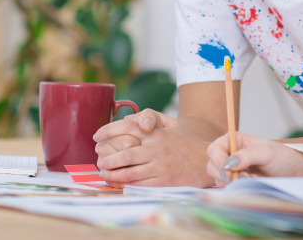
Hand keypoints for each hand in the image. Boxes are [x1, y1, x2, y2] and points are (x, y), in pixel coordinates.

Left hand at [93, 109, 215, 186]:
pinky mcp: (163, 182)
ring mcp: (160, 167)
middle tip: (99, 159)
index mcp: (157, 133)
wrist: (205, 161)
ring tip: (103, 172)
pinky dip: (123, 185)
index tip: (96, 136)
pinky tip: (116, 183)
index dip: (109, 131)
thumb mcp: (172, 124)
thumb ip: (151, 118)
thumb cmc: (186, 142)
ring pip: (128, 172)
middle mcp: (157, 150)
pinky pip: (138, 185)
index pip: (128, 128)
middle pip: (124, 154)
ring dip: (111, 173)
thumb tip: (128, 119)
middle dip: (107, 157)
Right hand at [206, 132, 302, 185]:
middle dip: (225, 174)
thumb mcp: (266, 152)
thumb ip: (248, 155)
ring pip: (218, 179)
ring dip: (233, 182)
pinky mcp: (236, 183)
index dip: (218, 160)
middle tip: (243, 176)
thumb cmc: (281, 157)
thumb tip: (229, 163)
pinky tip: (251, 183)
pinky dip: (237, 188)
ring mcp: (232, 170)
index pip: (214, 149)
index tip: (228, 170)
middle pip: (212, 165)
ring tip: (251, 178)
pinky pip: (227, 188)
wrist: (292, 173)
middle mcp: (230, 154)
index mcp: (235, 141)